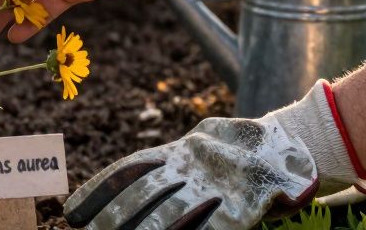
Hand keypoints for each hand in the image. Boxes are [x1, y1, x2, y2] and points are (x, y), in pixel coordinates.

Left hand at [63, 81, 365, 229]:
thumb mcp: (193, 152)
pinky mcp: (247, 204)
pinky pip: (217, 225)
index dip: (99, 192)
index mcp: (177, 152)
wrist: (294, 144)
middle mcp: (191, 166)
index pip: (127, 172)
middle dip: (114, 218)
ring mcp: (219, 185)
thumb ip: (164, 166)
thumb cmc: (234, 153)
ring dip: (145, 228)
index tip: (72, 212)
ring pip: (173, 212)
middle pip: (144, 195)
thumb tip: (123, 186)